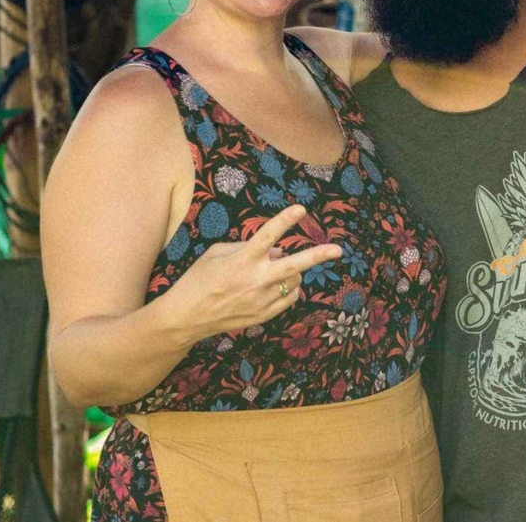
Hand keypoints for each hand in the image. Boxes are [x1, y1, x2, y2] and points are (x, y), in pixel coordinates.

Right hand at [169, 204, 341, 337]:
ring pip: (294, 281)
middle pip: (295, 265)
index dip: (285, 220)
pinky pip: (289, 298)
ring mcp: (261, 300)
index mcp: (241, 260)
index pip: (268, 235)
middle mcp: (255, 280)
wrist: (186, 317)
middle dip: (318, 255)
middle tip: (338, 250)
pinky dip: (287, 289)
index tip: (301, 209)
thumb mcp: (217, 253)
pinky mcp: (263, 315)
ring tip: (272, 271)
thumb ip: (248, 246)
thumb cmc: (199, 278)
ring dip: (291, 271)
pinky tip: (273, 286)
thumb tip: (277, 250)